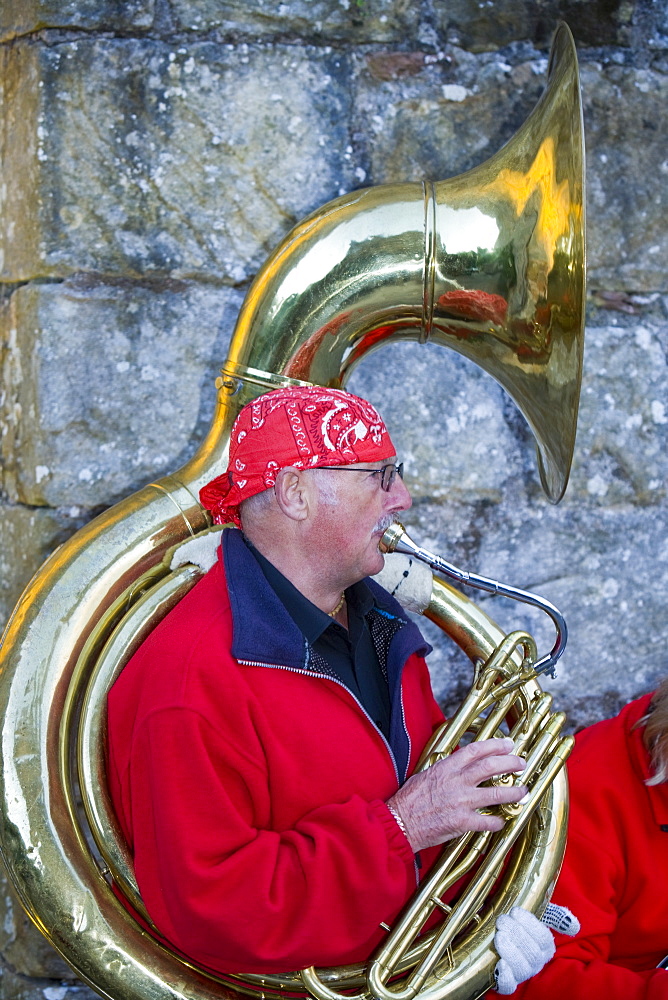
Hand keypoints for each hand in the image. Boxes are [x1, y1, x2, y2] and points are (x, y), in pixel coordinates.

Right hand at [386, 738, 526, 852]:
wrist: (400, 823)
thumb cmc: (409, 800)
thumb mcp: (425, 774)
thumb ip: (445, 769)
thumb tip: (460, 764)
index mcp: (446, 768)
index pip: (476, 750)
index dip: (495, 745)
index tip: (508, 744)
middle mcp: (457, 782)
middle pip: (491, 767)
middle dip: (510, 763)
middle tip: (521, 763)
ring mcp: (461, 802)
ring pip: (496, 793)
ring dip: (514, 792)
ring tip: (523, 791)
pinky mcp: (462, 822)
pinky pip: (488, 822)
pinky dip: (498, 821)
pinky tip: (502, 820)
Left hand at [493, 905, 578, 994]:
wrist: (502, 934)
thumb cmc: (520, 924)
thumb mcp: (537, 914)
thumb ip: (555, 916)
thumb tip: (574, 926)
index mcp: (546, 947)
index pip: (544, 938)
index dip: (529, 924)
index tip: (515, 911)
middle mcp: (536, 962)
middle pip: (533, 954)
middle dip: (516, 934)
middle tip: (502, 920)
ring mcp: (522, 973)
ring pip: (522, 969)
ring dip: (510, 951)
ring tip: (499, 935)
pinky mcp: (507, 982)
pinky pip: (509, 986)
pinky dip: (505, 977)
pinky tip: (500, 964)